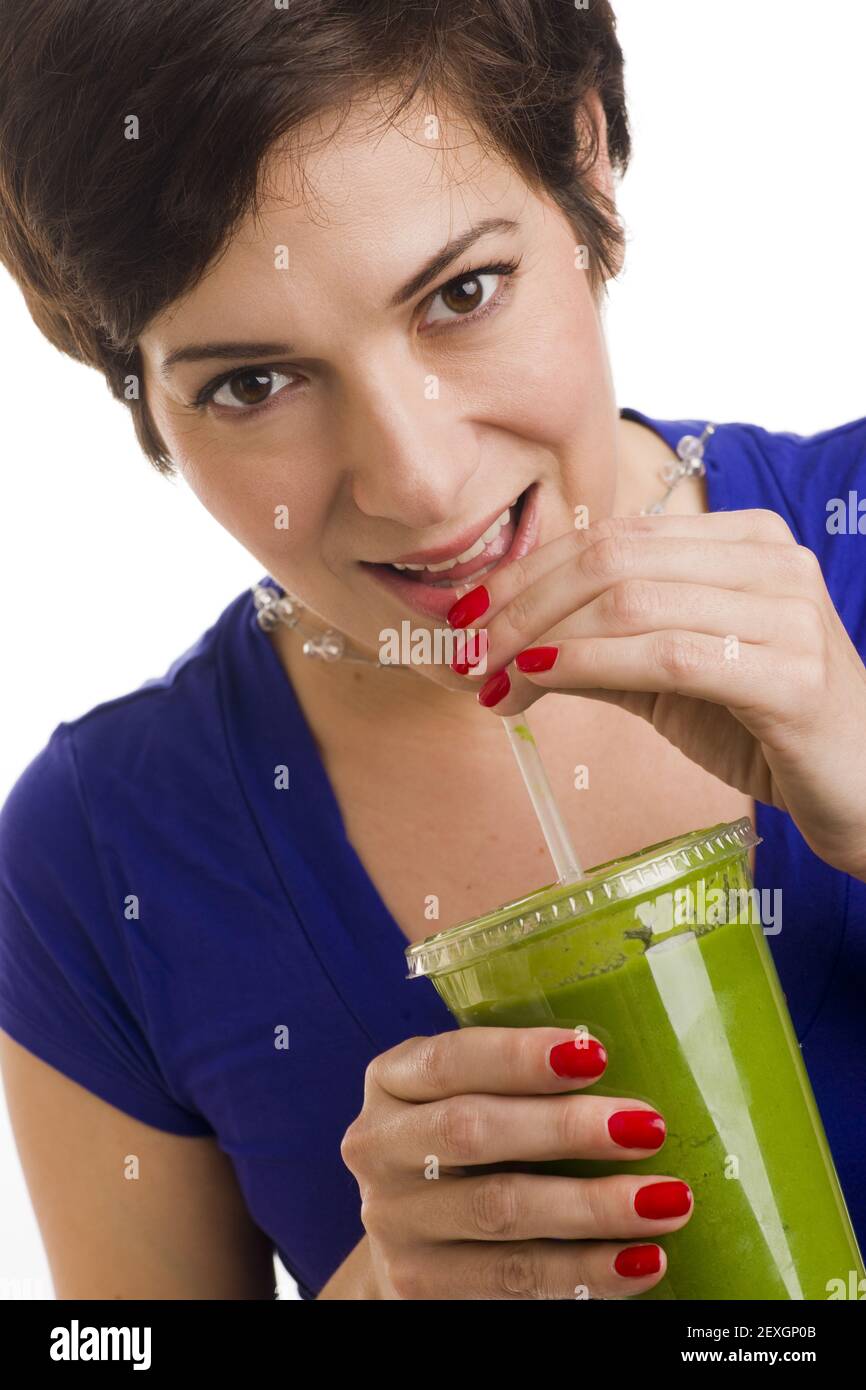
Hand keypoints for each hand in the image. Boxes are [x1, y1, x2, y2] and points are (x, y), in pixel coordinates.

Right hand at [340, 1026, 691, 1299]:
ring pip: (499, 1212)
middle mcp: (379, 1148)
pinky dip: (586, 1273)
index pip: (449, 1060)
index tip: (596, 1055)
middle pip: (472, 1133)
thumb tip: (639, 1061)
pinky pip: (513, 1281)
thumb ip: (519, 1081)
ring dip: (592, 1207)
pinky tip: (642, 1259)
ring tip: (667, 1199)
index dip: (519, 1057)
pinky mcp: (421, 1286)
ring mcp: (395, 1222)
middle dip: (566, 1129)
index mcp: (392, 1081)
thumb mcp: (467, 1094)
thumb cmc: (465, 1145)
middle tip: (648, 1128)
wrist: (414, 1238)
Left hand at [449, 509, 865, 881]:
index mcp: (742, 541)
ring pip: (629, 601)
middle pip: (609, 559)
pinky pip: (665, 654)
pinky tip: (535, 683)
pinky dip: (586, 665)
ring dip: (537, 640)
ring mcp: (787, 610)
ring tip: (487, 680)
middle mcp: (768, 558)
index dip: (525, 573)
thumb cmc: (766, 728)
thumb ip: (599, 648)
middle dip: (518, 606)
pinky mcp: (792, 672)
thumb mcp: (670, 676)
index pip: (609, 537)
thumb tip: (502, 645)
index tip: (464, 618)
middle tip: (461, 655)